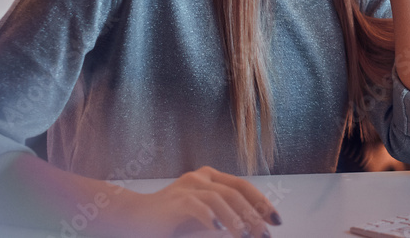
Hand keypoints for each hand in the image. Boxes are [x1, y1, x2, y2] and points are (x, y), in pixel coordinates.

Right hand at [119, 166, 280, 236]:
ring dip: (236, 218)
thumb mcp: (203, 218)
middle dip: (253, 214)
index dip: (261, 202)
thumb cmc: (170, 220)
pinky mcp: (174, 201)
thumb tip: (252, 228)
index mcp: (209, 178)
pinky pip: (197, 206)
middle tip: (265, 234)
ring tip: (246, 236)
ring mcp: (187, 187)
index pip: (243, 186)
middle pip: (235, 191)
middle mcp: (200, 177)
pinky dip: (211, 218)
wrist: (133, 218)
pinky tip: (220, 231)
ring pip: (220, 197)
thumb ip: (225, 218)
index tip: (276, 220)